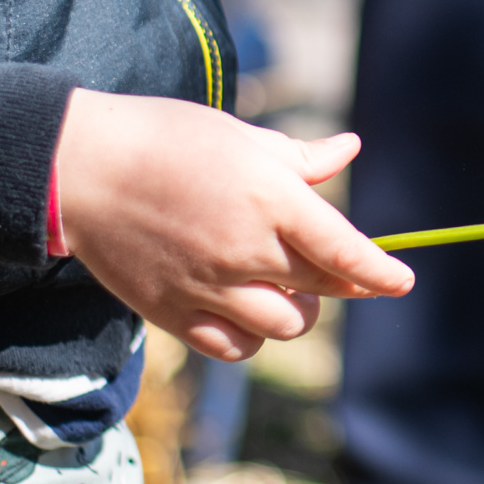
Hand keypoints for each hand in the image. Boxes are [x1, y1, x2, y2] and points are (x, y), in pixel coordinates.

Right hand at [53, 90, 412, 360]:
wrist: (82, 168)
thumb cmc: (165, 138)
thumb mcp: (241, 136)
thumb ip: (300, 158)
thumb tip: (349, 150)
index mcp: (270, 199)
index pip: (345, 251)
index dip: (380, 272)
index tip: (402, 280)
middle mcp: (246, 250)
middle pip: (321, 288)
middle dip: (345, 285)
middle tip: (342, 275)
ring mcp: (209, 287)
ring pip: (284, 326)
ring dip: (299, 313)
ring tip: (289, 290)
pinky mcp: (174, 312)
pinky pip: (233, 347)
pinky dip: (252, 338)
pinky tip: (248, 314)